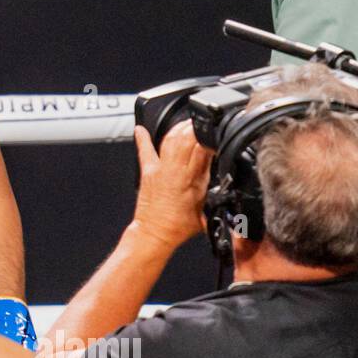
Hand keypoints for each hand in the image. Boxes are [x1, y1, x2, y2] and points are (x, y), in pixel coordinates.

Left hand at [131, 121, 212, 251]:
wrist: (155, 234)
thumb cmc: (177, 226)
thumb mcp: (204, 204)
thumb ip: (207, 180)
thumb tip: (212, 159)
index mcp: (189, 179)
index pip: (201, 148)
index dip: (209, 138)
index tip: (216, 135)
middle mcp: (172, 171)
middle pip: (184, 139)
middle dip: (195, 128)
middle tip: (203, 123)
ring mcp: (158, 169)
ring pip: (169, 140)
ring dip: (178, 129)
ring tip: (187, 123)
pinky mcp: (147, 172)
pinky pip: (144, 151)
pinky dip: (143, 139)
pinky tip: (140, 129)